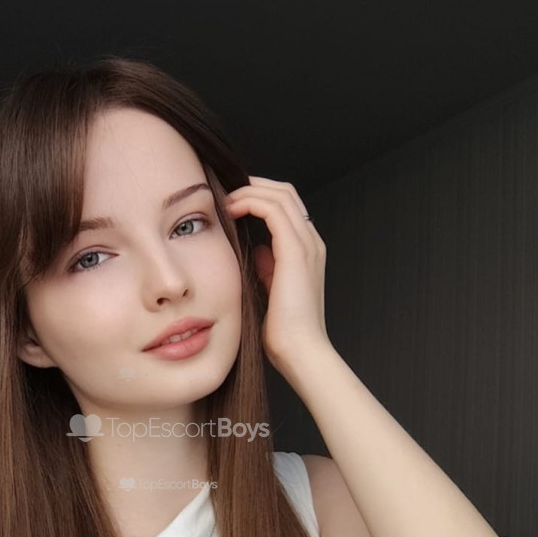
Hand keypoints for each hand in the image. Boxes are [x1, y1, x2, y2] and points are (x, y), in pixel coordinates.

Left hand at [223, 175, 332, 373]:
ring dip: (249, 190)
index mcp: (308, 252)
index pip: (287, 207)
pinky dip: (250, 203)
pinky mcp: (295, 252)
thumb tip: (257, 250)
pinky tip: (231, 210)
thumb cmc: (284, 331)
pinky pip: (273, 210)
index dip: (260, 197)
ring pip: (280, 195)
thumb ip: (268, 268)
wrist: (300, 351)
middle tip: (226, 191)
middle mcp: (312, 243)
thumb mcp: (272, 290)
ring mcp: (307, 245)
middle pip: (286, 192)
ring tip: (225, 199)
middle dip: (254, 185)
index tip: (233, 202)